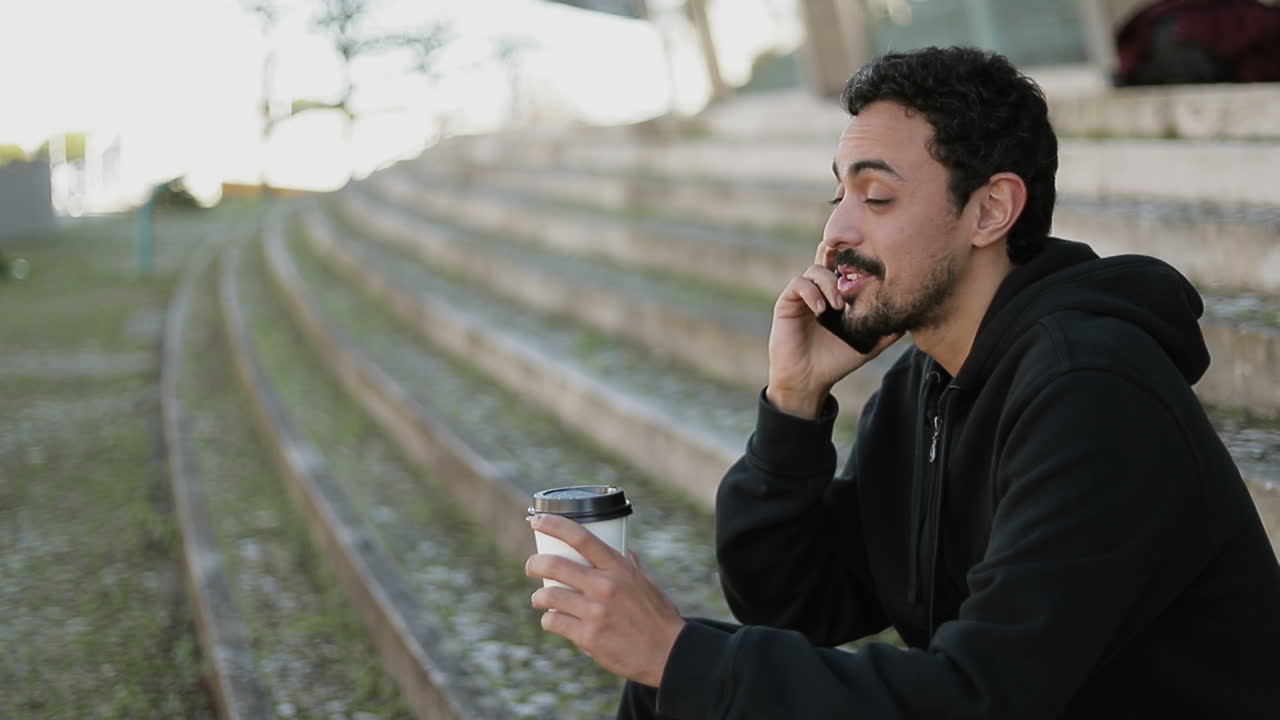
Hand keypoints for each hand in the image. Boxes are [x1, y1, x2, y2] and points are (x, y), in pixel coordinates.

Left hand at [525, 514, 684, 687]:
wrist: (668, 654)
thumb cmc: (658, 617)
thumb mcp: (647, 583)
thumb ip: (630, 566)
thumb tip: (623, 549)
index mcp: (619, 568)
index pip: (581, 538)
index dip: (554, 525)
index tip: (537, 520)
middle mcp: (605, 586)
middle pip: (555, 564)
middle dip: (534, 563)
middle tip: (531, 566)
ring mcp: (595, 612)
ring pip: (548, 595)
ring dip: (538, 596)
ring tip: (539, 598)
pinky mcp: (588, 637)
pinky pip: (554, 622)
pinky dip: (549, 620)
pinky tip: (552, 620)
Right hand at [766, 242, 901, 417]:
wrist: (809, 379)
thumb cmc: (837, 360)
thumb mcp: (868, 345)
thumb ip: (888, 332)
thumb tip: (911, 319)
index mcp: (840, 293)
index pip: (848, 265)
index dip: (857, 257)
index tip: (873, 263)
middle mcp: (821, 289)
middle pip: (829, 255)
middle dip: (840, 255)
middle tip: (854, 270)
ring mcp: (804, 294)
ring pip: (816, 269)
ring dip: (829, 283)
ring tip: (838, 306)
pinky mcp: (788, 302)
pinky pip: (799, 284)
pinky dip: (811, 292)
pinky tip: (821, 310)